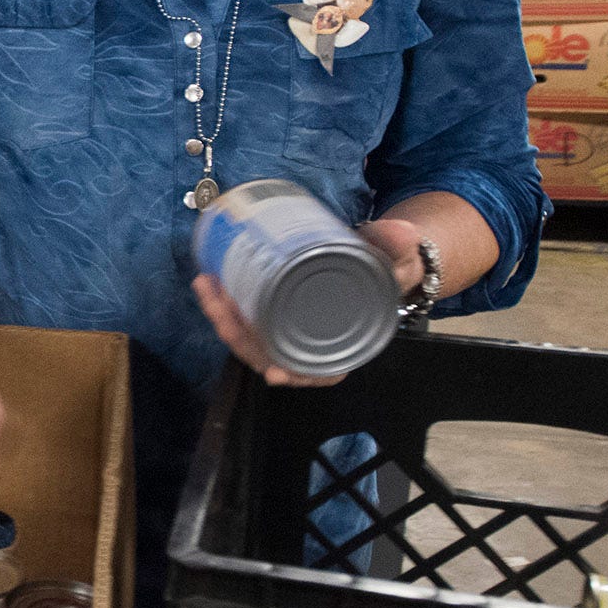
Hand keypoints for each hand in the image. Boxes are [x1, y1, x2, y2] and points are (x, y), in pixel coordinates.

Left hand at [193, 217, 422, 387]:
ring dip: (222, 316)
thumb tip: (401, 232)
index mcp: (343, 346)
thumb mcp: (397, 262)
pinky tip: (208, 282)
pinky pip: (243, 318)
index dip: (294, 375)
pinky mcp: (273, 311)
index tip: (275, 373)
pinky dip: (223, 305)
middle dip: (238, 333)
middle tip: (221, 301)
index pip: (316, 372)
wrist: (377, 257)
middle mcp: (310, 343)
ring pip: (249, 337)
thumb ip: (397, 248)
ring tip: (206, 285)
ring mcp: (287, 329)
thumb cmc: (387, 270)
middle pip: (269, 354)